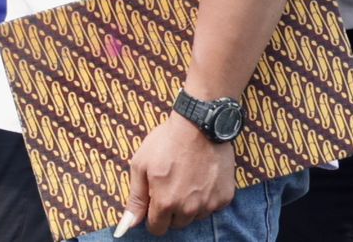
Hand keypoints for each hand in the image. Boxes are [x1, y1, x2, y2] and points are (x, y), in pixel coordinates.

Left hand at [116, 113, 234, 236]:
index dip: (153, 216)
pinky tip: (202, 177)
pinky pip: (213, 206)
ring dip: (190, 205)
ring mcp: (209, 204)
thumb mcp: (141, 165)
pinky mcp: (225, 197)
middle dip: (171, 210)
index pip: (157, 228)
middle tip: (171, 186)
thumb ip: (135, 198)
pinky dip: (207, 196)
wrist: (199, 124)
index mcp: (165, 203)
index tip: (155, 202)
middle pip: (177, 224)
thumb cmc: (166, 142)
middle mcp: (189, 209)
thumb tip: (127, 225)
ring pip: (195, 216)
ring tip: (187, 179)